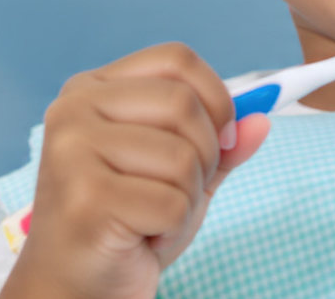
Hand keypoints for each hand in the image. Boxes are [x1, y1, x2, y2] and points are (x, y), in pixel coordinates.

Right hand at [0, 43, 271, 298]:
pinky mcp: (85, 196)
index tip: (224, 138)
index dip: (216, 96)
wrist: (73, 287)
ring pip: (182, 157)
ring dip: (187, 200)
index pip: (176, 59)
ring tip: (153, 219)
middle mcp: (74, 110)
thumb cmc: (124, 226)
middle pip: (184, 104)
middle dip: (206, 155)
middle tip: (181, 191)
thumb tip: (261, 119)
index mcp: (93, 90)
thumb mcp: (179, 175)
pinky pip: (172, 203)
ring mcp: (73, 151)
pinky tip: (142, 240)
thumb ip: (219, 144)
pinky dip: (172, 230)